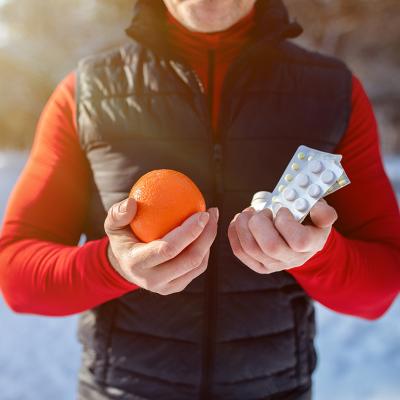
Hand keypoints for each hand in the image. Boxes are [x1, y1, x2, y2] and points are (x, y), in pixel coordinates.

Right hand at [104, 198, 218, 294]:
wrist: (124, 266)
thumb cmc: (122, 238)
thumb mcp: (113, 225)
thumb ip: (118, 213)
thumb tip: (132, 202)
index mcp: (137, 264)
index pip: (168, 249)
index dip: (189, 232)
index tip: (201, 213)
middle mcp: (152, 280)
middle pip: (189, 259)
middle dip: (207, 235)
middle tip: (211, 213)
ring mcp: (166, 287)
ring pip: (197, 265)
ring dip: (209, 241)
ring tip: (212, 220)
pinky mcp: (176, 287)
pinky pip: (197, 268)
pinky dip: (205, 249)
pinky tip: (206, 231)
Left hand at [227, 199, 336, 273]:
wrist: (300, 235)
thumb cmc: (308, 218)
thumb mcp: (320, 211)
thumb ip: (323, 211)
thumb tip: (320, 212)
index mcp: (312, 244)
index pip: (299, 241)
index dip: (286, 222)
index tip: (282, 209)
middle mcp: (294, 259)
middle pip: (270, 246)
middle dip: (259, 222)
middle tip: (261, 211)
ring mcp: (275, 265)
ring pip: (251, 248)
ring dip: (243, 225)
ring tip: (248, 213)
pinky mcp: (259, 266)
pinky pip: (240, 252)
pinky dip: (234, 233)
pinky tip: (239, 221)